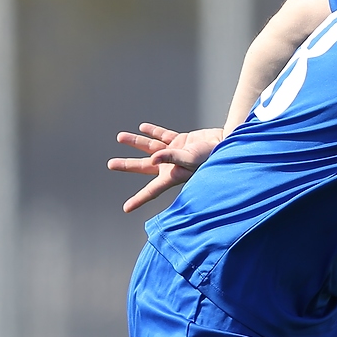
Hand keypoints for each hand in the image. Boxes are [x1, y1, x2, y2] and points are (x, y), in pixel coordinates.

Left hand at [109, 123, 223, 212]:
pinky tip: (142, 127)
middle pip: (143, 166)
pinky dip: (152, 131)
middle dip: (127, 165)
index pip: (151, 190)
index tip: (126, 208)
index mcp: (171, 175)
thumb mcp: (190, 159)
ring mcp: (174, 152)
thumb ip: (171, 157)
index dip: (138, 200)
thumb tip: (153, 157)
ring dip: (135, 142)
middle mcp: (170, 165)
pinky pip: (162, 135)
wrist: (225, 143)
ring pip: (149, 147)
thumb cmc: (210, 156)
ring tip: (119, 137)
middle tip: (111, 165)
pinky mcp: (180, 140)